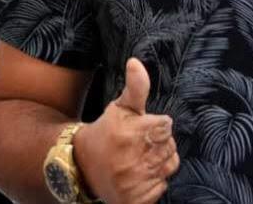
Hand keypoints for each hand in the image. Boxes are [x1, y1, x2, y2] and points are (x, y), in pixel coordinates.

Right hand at [73, 57, 178, 203]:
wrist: (82, 166)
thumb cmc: (107, 131)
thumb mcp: (122, 106)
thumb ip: (136, 86)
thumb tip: (135, 62)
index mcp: (130, 134)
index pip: (166, 125)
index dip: (157, 124)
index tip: (143, 127)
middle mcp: (132, 159)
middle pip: (170, 145)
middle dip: (159, 142)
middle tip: (140, 143)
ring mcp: (133, 183)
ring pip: (169, 165)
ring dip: (159, 161)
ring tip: (140, 158)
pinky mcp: (134, 201)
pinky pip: (161, 187)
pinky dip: (154, 182)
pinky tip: (140, 175)